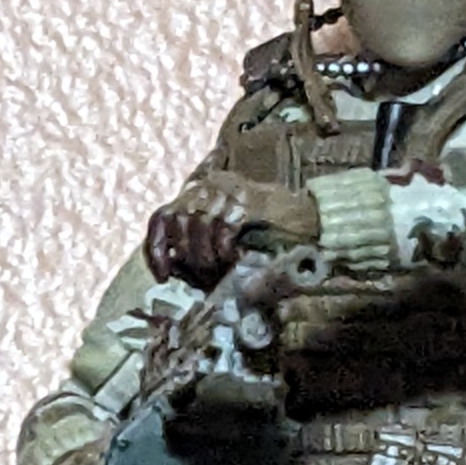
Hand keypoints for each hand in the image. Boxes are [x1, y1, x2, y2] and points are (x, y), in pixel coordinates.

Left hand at [146, 173, 323, 284]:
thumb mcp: (223, 239)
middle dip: (189, 257)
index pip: (161, 217)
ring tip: (221, 271)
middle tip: (204, 279)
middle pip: (179, 221)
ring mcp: (229, 189)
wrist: (310, 218)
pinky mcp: (249, 199)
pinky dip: (225, 248)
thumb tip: (171, 269)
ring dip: (207, 255)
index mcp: (198, 193)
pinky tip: (236, 259)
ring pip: (200, 224)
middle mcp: (209, 186)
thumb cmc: (266, 234)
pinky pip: (224, 227)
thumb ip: (197, 249)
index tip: (162, 277)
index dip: (156, 248)